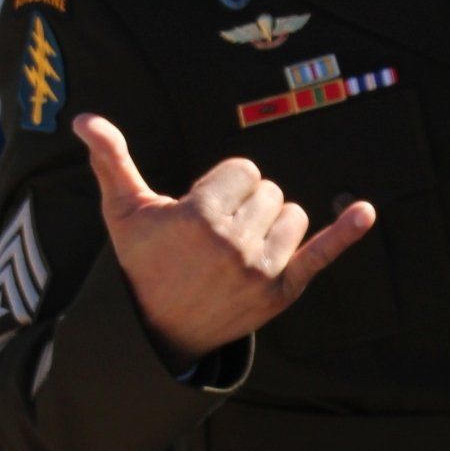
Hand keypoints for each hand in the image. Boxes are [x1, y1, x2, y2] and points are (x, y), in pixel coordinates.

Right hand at [76, 115, 376, 365]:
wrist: (158, 331)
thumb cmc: (142, 264)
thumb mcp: (123, 212)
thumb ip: (111, 160)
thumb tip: (85, 119)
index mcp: (200, 217)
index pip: (244, 170)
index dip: (223, 186)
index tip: (201, 212)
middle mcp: (235, 244)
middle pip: (269, 191)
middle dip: (245, 205)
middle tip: (214, 237)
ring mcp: (261, 271)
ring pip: (292, 215)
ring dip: (272, 224)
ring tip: (237, 249)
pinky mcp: (282, 293)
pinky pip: (321, 253)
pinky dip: (345, 232)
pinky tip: (364, 212)